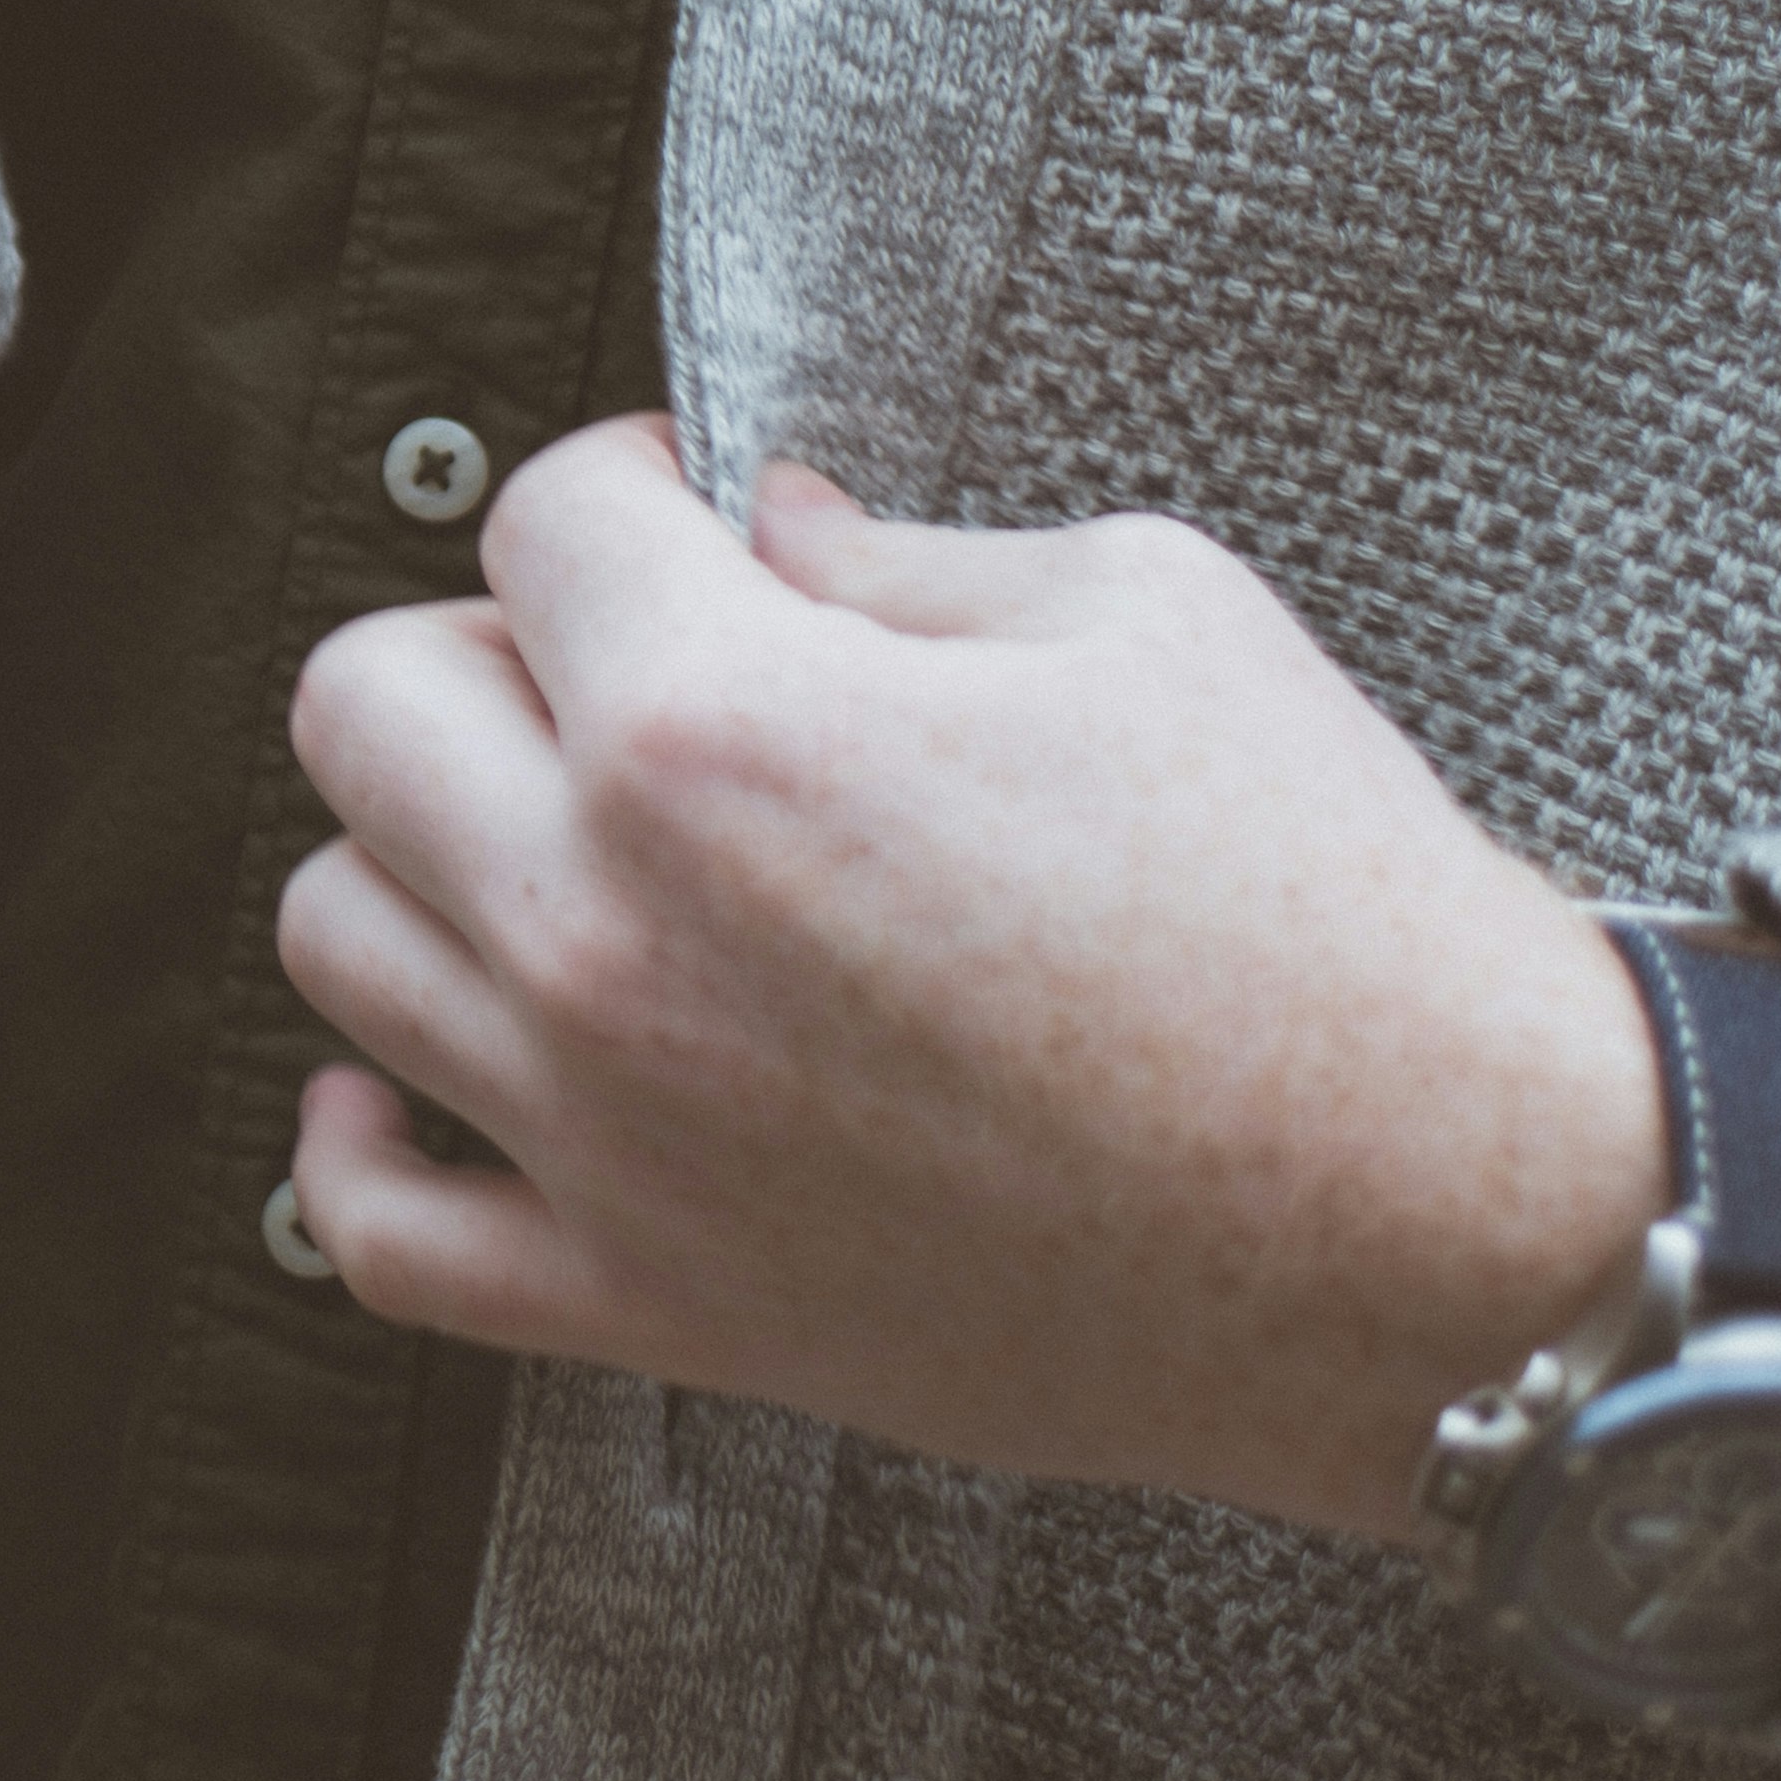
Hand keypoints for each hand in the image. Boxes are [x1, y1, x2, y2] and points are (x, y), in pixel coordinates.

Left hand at [274, 422, 1665, 1548]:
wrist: (1444, 1223)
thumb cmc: (1322, 911)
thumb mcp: (1144, 618)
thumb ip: (901, 556)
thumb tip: (764, 529)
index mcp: (722, 724)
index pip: (536, 517)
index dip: (624, 483)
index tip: (681, 509)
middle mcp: (610, 920)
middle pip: (362, 705)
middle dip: (485, 648)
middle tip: (623, 670)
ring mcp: (607, 1125)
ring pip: (336, 931)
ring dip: (429, 860)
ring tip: (566, 849)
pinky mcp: (650, 1297)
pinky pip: (378, 1233)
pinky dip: (366, 1149)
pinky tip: (430, 1076)